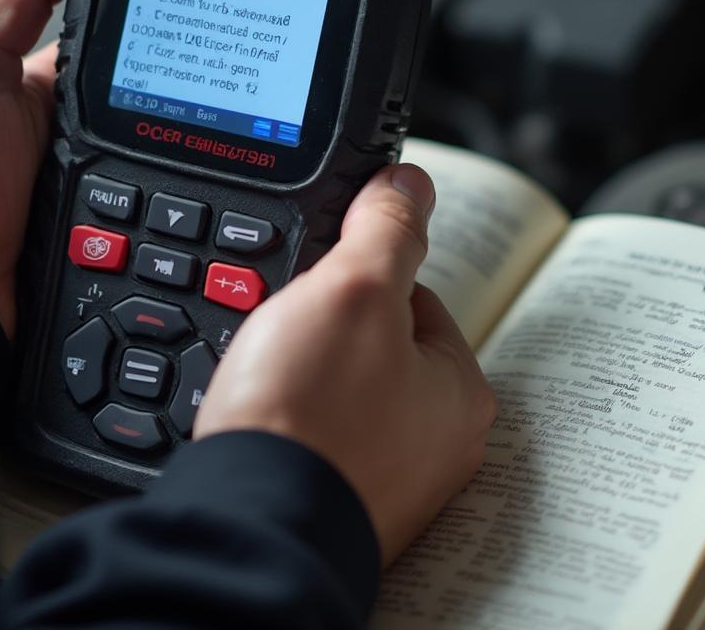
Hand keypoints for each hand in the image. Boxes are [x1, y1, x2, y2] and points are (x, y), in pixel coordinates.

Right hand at [195, 165, 496, 564]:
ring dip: (303, 372)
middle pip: (373, 344)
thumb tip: (407, 181)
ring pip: (339, 388)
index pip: (415, 297)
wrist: (244, 523)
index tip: (321, 286)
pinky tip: (267, 417)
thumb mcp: (354, 290)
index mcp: (460, 392)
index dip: (359, 277)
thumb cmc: (309, 417)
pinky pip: (316, 434)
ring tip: (271, 377)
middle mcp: (437, 445)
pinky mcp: (339, 503)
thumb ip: (387, 228)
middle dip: (326, 328)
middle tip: (287, 336)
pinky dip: (292, 420)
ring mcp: (387, 480)